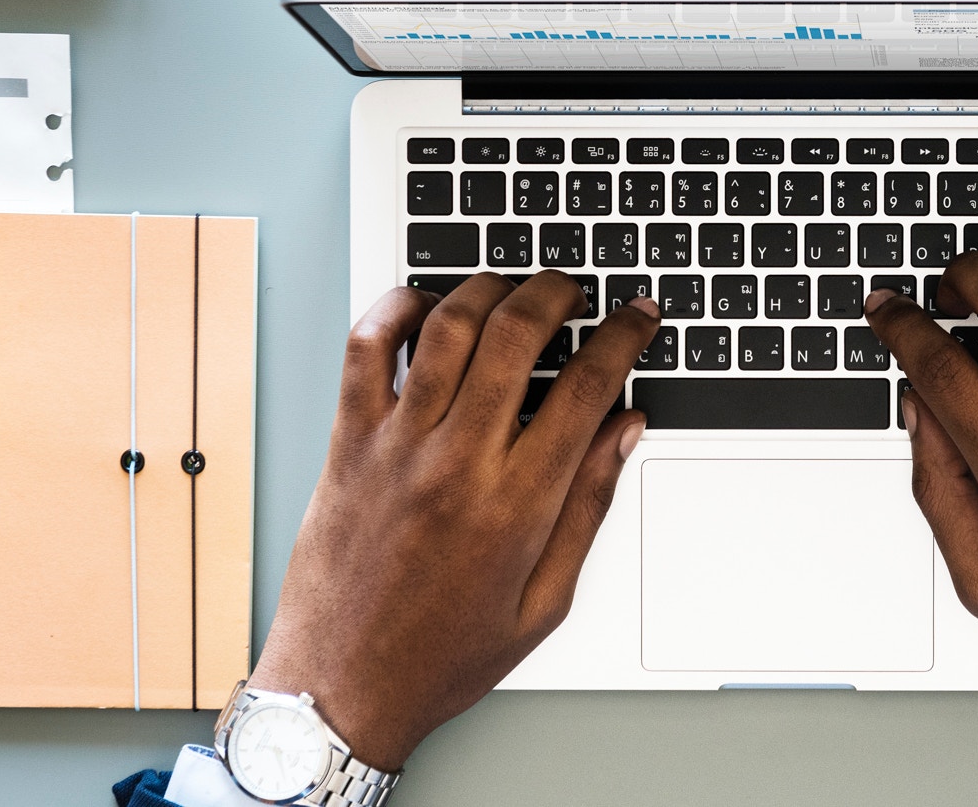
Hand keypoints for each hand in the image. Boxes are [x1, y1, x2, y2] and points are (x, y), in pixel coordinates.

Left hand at [249, 272, 658, 770]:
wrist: (341, 688)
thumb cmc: (441, 655)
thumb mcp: (545, 600)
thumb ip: (588, 506)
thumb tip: (624, 432)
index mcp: (516, 505)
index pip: (586, 387)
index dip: (622, 336)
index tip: (637, 316)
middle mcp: (456, 463)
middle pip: (517, 334)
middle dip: (557, 293)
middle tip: (572, 291)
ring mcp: (395, 447)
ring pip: (446, 326)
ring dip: (486, 289)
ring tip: (508, 291)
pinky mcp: (348, 443)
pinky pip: (365, 350)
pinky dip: (394, 309)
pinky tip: (422, 307)